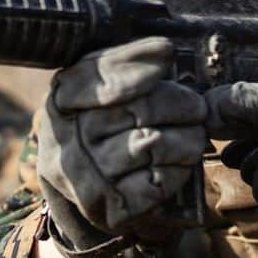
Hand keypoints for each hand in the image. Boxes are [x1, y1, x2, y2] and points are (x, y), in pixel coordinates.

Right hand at [37, 37, 207, 257]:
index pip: (95, 78)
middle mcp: (65, 140)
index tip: (166, 55)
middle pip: (134, 110)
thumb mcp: (95, 87)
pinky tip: (181, 162)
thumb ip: (121, 64)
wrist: (80, 184)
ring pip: (150, 145)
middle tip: (198, 107)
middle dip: (176, 104)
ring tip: (196, 135)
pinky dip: (177, 170)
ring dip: (185, 138)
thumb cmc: (97, 121)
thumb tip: (163, 50)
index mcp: (60, 102)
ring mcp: (83, 178)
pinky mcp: (107, 208)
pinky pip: (154, 184)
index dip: (133, 66)